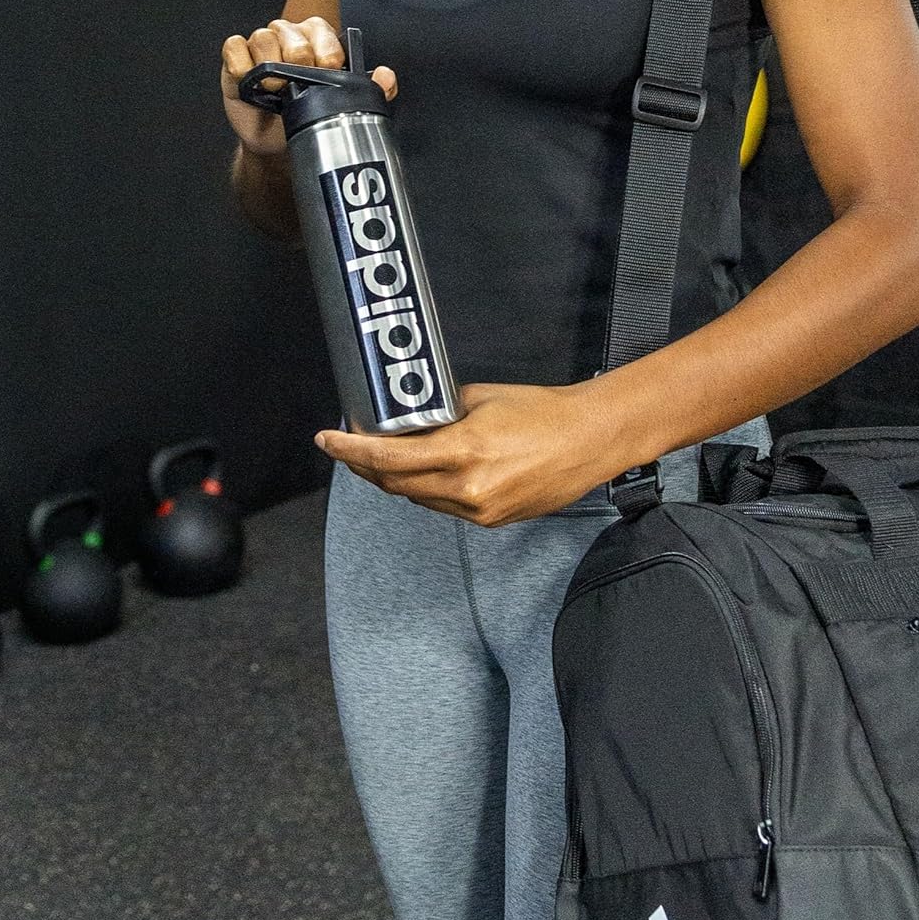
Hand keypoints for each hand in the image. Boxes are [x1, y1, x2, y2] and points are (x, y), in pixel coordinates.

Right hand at [220, 15, 398, 158]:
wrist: (279, 143)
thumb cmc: (310, 117)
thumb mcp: (345, 106)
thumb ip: (373, 90)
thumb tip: (386, 77)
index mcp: (317, 42)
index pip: (321, 29)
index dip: (326, 48)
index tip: (329, 69)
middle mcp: (288, 38)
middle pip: (291, 31)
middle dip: (299, 59)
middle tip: (299, 83)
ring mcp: (261, 46)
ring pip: (264, 37)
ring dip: (270, 64)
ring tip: (276, 89)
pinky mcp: (236, 58)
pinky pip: (235, 46)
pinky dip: (241, 64)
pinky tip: (249, 81)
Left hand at [315, 381, 626, 525]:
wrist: (590, 440)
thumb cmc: (544, 413)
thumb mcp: (482, 399)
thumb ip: (441, 412)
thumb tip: (410, 415)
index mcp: (464, 451)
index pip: (389, 457)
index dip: (351, 450)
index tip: (328, 439)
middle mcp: (468, 488)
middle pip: (394, 484)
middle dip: (365, 466)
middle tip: (348, 447)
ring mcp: (480, 510)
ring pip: (418, 498)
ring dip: (396, 479)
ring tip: (384, 457)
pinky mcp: (492, 520)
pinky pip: (445, 508)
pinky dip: (429, 490)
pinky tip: (428, 473)